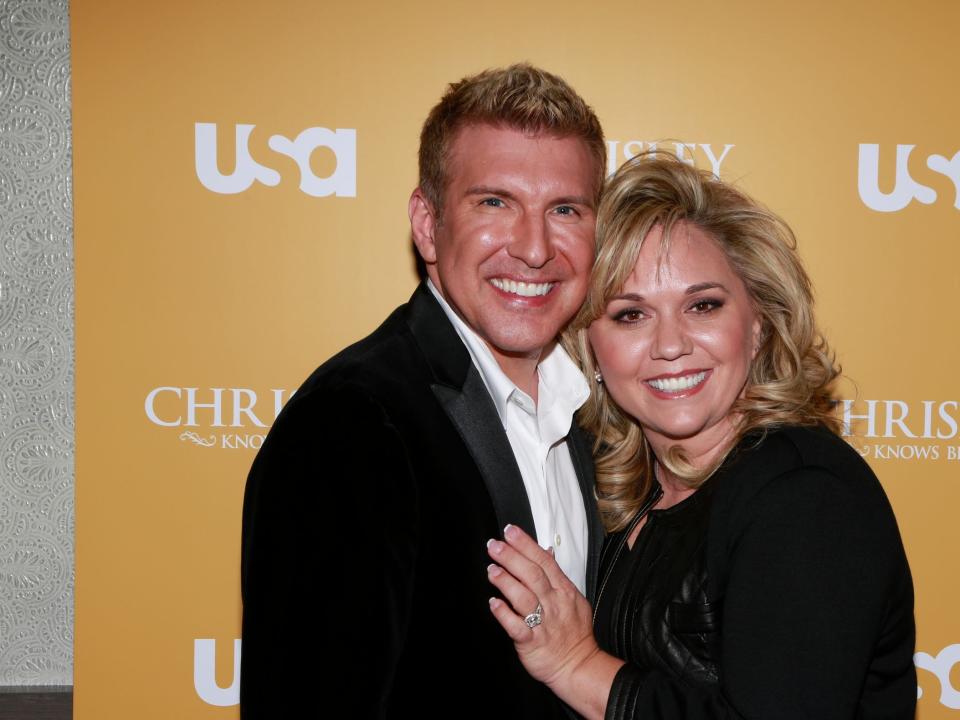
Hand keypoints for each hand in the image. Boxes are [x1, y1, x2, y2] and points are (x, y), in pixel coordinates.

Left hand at [486, 524, 601, 691]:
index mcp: (563, 590)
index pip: (544, 561)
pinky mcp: (532, 642)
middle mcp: (553, 604)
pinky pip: (517, 627)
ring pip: (524, 598)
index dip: (526, 544)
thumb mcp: (572, 597)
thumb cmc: (573, 632)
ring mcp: (543, 623)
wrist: (577, 665)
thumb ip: (556, 574)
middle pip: (532, 574)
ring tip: (491, 570)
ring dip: (506, 582)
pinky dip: (505, 614)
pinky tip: (494, 604)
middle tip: (494, 545)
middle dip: (512, 557)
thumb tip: (546, 551)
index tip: (510, 532)